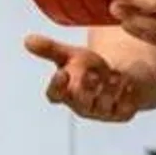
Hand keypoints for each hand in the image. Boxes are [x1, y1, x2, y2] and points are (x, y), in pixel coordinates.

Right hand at [24, 34, 140, 121]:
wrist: (118, 76)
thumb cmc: (88, 67)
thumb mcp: (71, 55)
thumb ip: (50, 49)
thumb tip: (27, 40)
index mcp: (65, 93)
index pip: (55, 95)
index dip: (57, 87)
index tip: (63, 72)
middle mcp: (81, 106)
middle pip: (80, 102)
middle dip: (86, 89)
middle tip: (92, 75)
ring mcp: (101, 113)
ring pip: (104, 106)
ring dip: (109, 90)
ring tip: (114, 75)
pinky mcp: (121, 114)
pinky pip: (124, 110)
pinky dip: (126, 96)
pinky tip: (127, 83)